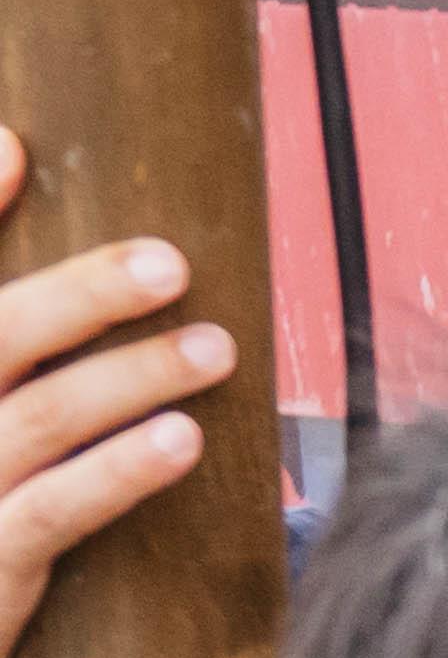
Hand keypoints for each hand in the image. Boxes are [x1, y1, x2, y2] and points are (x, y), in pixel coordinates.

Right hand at [0, 137, 234, 657]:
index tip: (11, 146)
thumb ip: (14, 350)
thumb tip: (20, 196)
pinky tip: (183, 443)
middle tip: (171, 262)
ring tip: (216, 349)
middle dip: (78, 295)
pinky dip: (119, 471)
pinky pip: (53, 511)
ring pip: (35, 416)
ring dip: (131, 377)